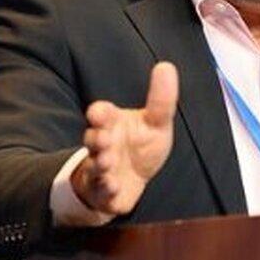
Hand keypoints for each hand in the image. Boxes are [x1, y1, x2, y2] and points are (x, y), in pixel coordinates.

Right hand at [70, 61, 178, 214]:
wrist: (133, 181)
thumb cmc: (142, 145)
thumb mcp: (156, 122)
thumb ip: (161, 99)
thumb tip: (166, 66)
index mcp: (112, 124)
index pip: (101, 114)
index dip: (99, 113)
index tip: (98, 114)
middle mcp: (102, 146)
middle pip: (92, 139)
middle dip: (96, 139)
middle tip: (105, 139)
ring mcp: (101, 169)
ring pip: (94, 166)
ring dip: (100, 164)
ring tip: (108, 161)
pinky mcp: (105, 193)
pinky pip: (101, 192)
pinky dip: (105, 189)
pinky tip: (113, 185)